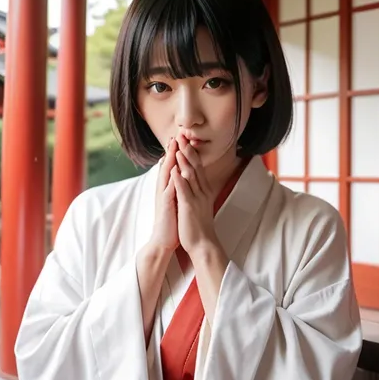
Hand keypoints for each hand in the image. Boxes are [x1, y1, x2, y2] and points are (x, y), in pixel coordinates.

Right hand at [148, 138, 178, 253]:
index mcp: (168, 189)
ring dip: (169, 159)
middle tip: (175, 135)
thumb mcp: (174, 202)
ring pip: (166, 174)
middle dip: (171, 151)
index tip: (180, 139)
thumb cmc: (170, 222)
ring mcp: (163, 197)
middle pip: (167, 166)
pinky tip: (173, 169)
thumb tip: (179, 179)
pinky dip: (171, 178)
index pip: (171, 167)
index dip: (175, 153)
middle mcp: (164, 190)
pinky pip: (168, 189)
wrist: (163, 241)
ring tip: (173, 146)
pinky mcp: (165, 205)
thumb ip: (175, 190)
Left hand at [172, 134, 219, 252]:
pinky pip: (184, 190)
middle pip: (195, 167)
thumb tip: (195, 181)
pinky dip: (179, 178)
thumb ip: (198, 191)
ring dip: (184, 160)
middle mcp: (202, 191)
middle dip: (188, 150)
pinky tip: (174, 169)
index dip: (192, 153)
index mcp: (203, 190)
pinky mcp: (189, 207)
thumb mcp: (200, 204)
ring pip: (190, 175)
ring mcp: (196, 198)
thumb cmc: (199, 225)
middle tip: (182, 135)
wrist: (203, 244)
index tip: (187, 140)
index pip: (198, 167)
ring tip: (179, 146)